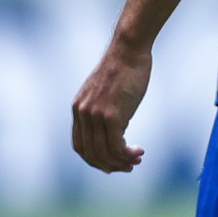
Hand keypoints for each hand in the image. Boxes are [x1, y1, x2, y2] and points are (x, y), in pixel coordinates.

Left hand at [71, 38, 150, 172]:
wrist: (129, 50)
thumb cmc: (123, 68)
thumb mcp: (105, 92)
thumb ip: (104, 111)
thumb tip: (117, 131)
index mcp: (78, 108)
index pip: (80, 145)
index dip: (95, 159)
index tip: (111, 162)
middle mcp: (83, 113)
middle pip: (91, 153)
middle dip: (110, 165)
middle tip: (127, 167)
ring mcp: (95, 115)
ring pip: (104, 152)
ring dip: (121, 162)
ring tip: (136, 160)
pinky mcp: (111, 114)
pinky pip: (116, 146)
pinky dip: (127, 154)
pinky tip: (139, 152)